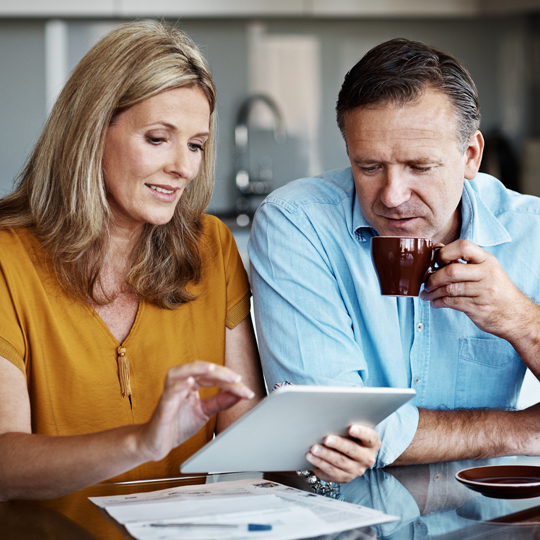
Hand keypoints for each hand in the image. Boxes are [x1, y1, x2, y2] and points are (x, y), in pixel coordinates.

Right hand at [137, 361, 254, 461]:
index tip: (247, 390)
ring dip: (197, 369)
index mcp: (191, 382)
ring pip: (181, 373)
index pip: (212, 375)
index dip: (230, 381)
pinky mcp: (163, 405)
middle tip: (236, 379)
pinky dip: (179, 386)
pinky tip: (190, 382)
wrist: (157, 443)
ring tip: (212, 369)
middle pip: (200, 369)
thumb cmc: (178, 424)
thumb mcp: (205, 411)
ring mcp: (170, 392)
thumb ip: (220, 401)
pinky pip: (170, 392)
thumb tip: (240, 392)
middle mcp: (180, 383)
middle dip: (220, 373)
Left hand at [305, 425, 380, 482]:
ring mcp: (356, 470)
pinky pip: (332, 471)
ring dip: (325, 455)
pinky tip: (311, 457)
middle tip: (326, 438)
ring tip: (314, 448)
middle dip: (338, 444)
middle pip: (352, 450)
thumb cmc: (350, 436)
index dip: (361, 432)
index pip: (369, 437)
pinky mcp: (345, 477)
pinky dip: (320, 463)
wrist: (351, 455)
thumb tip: (331, 418)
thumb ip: (347, 425)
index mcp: (372, 443)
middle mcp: (367, 458)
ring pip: (340, 462)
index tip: (350, 428)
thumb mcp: (354, 430)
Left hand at [420, 240, 534, 338]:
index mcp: (487, 260)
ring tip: (426, 295)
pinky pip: (451, 302)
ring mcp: (483, 291)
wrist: (514, 315)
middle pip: (452, 271)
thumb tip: (436, 249)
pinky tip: (435, 303)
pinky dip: (438, 303)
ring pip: (449, 289)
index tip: (436, 261)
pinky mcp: (478, 307)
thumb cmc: (494, 289)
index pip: (463, 246)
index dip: (445, 252)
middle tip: (426, 283)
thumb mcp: (486, 270)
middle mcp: (487, 273)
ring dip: (432, 293)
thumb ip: (463, 261)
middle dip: (433, 278)